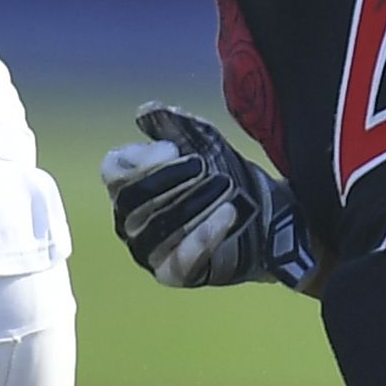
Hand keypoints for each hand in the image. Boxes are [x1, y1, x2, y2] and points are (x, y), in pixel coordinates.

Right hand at [101, 102, 313, 289]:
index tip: (175, 150)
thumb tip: (145, 112)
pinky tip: (228, 214)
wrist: (272, 219)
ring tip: (226, 189)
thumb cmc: (228, 181)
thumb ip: (176, 126)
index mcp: (128, 188)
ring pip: (156, 228)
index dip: (142, 160)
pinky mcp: (174, 273)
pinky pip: (181, 258)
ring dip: (192, 205)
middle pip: (132, 200)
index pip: (113, 173)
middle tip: (207, 168)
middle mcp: (130, 221)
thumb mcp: (206, 146)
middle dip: (171, 181)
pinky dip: (204, 235)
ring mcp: (149, 250)